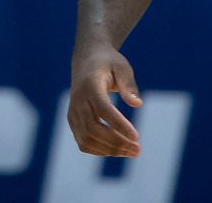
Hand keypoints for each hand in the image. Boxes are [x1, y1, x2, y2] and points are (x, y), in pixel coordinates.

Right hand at [67, 42, 142, 157]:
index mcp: (90, 85)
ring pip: (87, 139)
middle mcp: (78, 101)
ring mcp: (73, 112)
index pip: (103, 109)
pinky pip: (83, 142)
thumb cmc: (109, 63)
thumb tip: (138, 104)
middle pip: (93, 129)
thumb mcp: (122, 67)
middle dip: (117, 142)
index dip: (118, 125)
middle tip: (138, 150)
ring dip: (110, 150)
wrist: (86, 60)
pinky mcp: (72, 121)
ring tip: (132, 152)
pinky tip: (118, 150)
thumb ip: (128, 84)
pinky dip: (100, 150)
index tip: (136, 137)